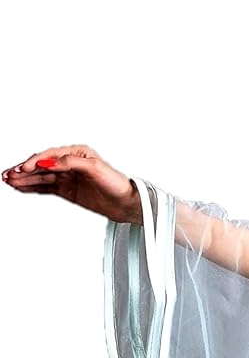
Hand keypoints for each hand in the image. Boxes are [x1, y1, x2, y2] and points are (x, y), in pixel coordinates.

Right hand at [2, 145, 141, 223]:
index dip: (36, 162)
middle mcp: (71, 164)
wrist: (127, 204)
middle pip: (42, 165)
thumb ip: (70, 163)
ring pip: (41, 177)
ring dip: (25, 179)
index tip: (24, 168)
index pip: (50, 155)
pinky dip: (33, 187)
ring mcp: (68, 178)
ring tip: (9, 180)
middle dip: (24, 170)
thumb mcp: (95, 168)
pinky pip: (46, 187)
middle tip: (9, 174)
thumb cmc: (117, 183)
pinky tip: (21, 187)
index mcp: (77, 153)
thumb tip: (50, 163)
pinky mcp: (68, 190)